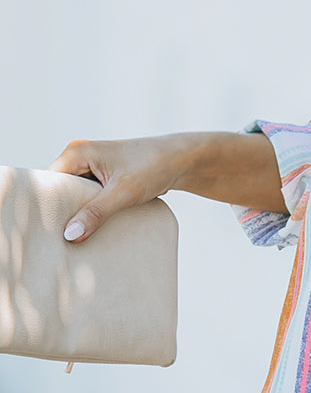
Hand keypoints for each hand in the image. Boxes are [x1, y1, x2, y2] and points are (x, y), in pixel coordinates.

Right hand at [48, 136, 185, 242]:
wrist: (182, 160)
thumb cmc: (154, 167)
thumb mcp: (123, 193)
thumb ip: (96, 213)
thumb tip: (70, 235)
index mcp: (77, 152)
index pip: (48, 183)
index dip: (45, 206)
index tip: (45, 231)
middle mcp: (80, 156)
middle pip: (58, 190)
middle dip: (60, 212)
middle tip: (56, 240)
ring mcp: (91, 166)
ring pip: (73, 195)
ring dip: (76, 213)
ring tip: (72, 237)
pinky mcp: (103, 176)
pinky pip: (87, 196)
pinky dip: (89, 211)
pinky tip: (90, 228)